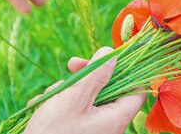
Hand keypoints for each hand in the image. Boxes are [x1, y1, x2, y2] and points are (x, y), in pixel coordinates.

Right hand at [24, 47, 145, 133]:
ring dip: (67, 90)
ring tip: (50, 99)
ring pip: (86, 97)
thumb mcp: (74, 99)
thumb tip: (111, 54)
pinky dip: (59, 104)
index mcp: (117, 117)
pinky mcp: (77, 130)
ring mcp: (93, 128)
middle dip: (87, 76)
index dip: (126, 70)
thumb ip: (95, 74)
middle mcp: (109, 123)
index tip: (108, 58)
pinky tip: (43, 107)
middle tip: (72, 65)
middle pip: (107, 88)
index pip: (136, 89)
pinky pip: (73, 110)